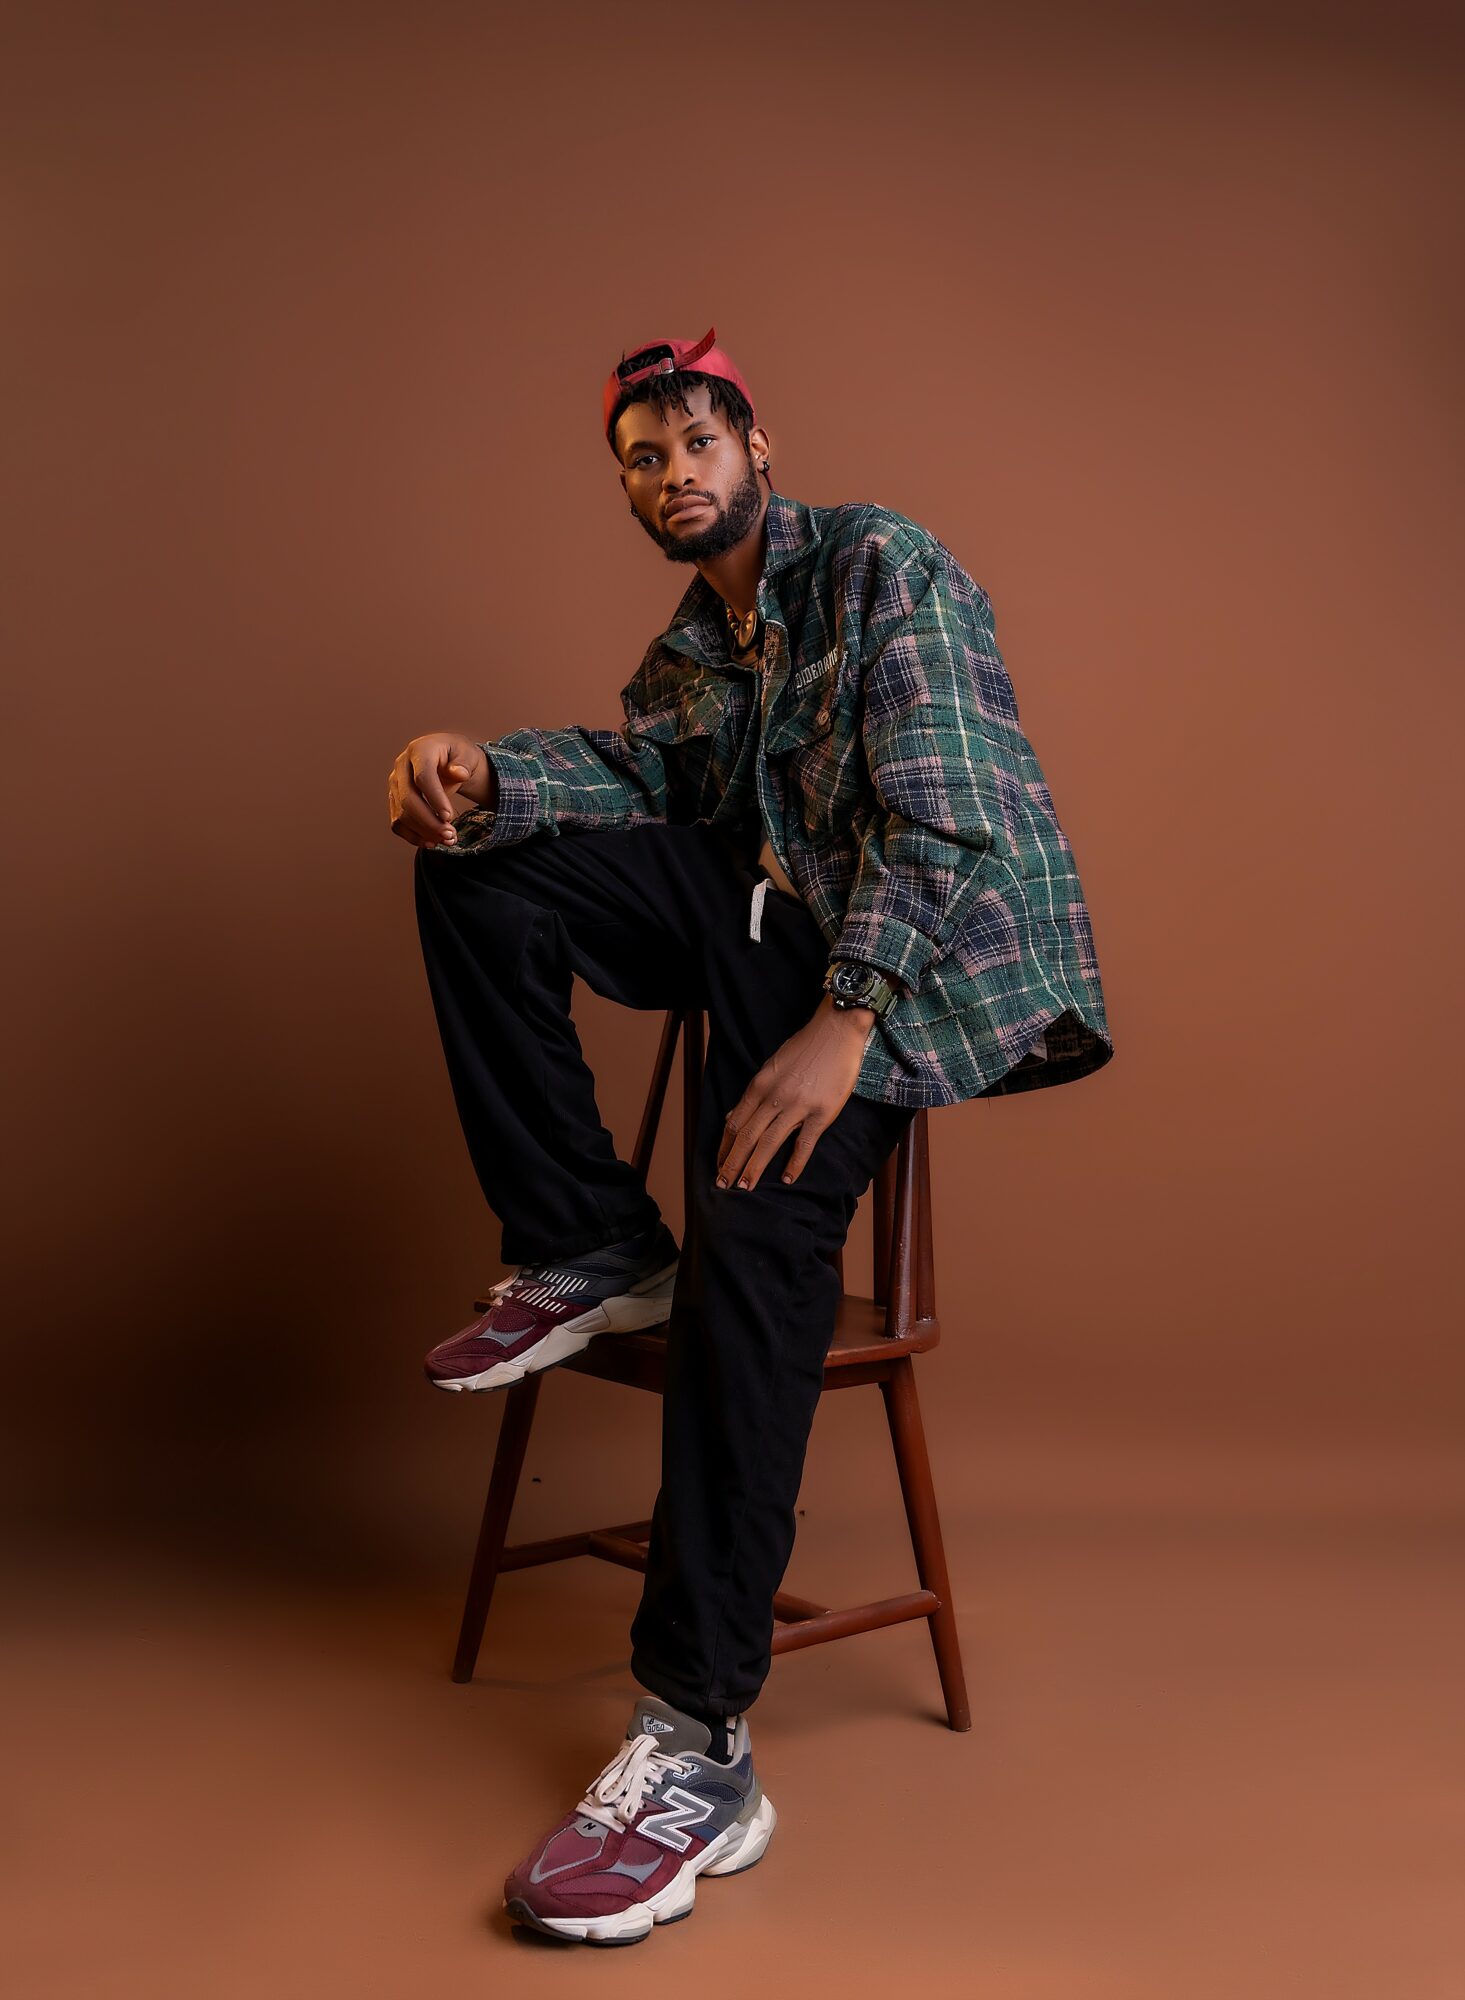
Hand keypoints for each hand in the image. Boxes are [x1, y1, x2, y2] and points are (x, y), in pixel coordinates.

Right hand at [387, 735, 492, 847]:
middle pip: (408, 799)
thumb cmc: (458, 756)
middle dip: (429, 822)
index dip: (435, 799)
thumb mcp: (467, 754)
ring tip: (447, 840)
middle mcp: (401, 766)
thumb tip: (459, 773)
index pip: (422, 777)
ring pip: (401, 815)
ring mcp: (395, 784)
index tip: (449, 816)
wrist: (448, 759)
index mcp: (419, 750)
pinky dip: (414, 836)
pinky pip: (398, 823)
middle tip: (450, 835)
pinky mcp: (394, 800)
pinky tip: (432, 842)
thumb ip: (464, 764)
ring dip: (423, 832)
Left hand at [715, 995, 875, 1191]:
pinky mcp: (821, 1113)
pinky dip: (793, 1164)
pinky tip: (785, 1179)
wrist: (836, 1030)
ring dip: (753, 1168)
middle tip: (722, 1185)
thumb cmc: (804, 1048)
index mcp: (759, 1085)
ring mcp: (797, 1106)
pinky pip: (804, 1144)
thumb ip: (754, 1094)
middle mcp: (774, 1097)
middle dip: (731, 1164)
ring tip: (744, 1188)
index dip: (724, 1148)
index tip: (718, 1166)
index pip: (734, 1124)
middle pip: (746, 1138)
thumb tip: (733, 1119)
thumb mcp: (771, 1066)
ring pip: (768, 1144)